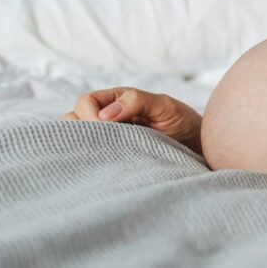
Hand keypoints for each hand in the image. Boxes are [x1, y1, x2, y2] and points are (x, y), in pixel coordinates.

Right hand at [61, 87, 202, 153]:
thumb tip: (105, 115)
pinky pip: (88, 161)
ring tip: (107, 154)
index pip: (85, 102)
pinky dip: (90, 162)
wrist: (196, 147)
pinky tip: (105, 167)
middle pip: (71, 120)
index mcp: (115, 101)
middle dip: (82, 130)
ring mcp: (106, 140)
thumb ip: (137, 102)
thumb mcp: (164, 106)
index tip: (109, 128)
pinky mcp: (110, 160)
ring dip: (84, 147)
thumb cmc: (181, 122)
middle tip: (107, 142)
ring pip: (75, 142)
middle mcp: (106, 119)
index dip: (90, 115)